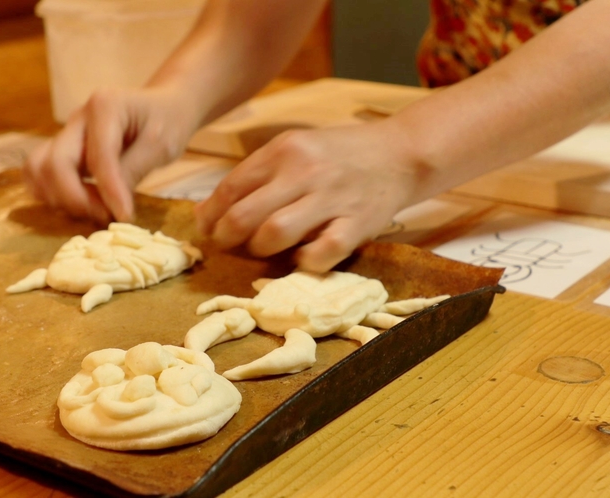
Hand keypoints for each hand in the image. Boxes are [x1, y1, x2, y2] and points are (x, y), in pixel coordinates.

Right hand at [24, 87, 199, 223]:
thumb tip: (115, 209)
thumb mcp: (161, 146)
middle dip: (76, 198)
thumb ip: (134, 171)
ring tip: (94, 210)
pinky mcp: (62, 149)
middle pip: (54, 163)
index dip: (109, 192)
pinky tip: (82, 204)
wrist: (163, 106)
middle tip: (106, 216)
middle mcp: (78, 118)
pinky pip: (39, 173)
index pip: (98, 157)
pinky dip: (51, 193)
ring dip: (60, 198)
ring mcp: (66, 133)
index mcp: (104, 106)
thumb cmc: (167, 122)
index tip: (124, 217)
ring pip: (38, 169)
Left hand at [194, 120, 426, 272]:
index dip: (211, 215)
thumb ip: (254, 175)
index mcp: (284, 150)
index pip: (231, 188)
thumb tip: (207, 211)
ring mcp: (331, 199)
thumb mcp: (295, 148)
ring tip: (262, 250)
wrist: (401, 154)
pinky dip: (303, 262)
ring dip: (260, 250)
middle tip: (227, 246)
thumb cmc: (339, 154)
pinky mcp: (356, 225)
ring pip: (275, 234)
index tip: (208, 229)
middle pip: (245, 215)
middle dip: (227, 238)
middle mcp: (304, 172)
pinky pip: (319, 254)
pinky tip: (301, 257)